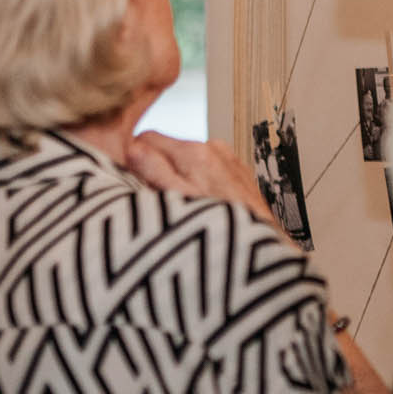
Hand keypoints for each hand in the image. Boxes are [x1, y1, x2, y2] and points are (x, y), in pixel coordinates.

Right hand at [127, 131, 280, 231]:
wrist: (262, 255)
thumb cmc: (218, 234)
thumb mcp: (176, 204)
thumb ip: (153, 171)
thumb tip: (132, 147)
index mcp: (194, 152)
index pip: (147, 138)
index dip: (133, 158)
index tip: (130, 179)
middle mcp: (214, 149)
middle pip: (168, 147)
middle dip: (156, 167)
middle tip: (155, 198)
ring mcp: (229, 160)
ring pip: (186, 160)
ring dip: (178, 176)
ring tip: (181, 206)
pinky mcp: (239, 173)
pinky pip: (207, 170)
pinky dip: (197, 182)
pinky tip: (201, 205)